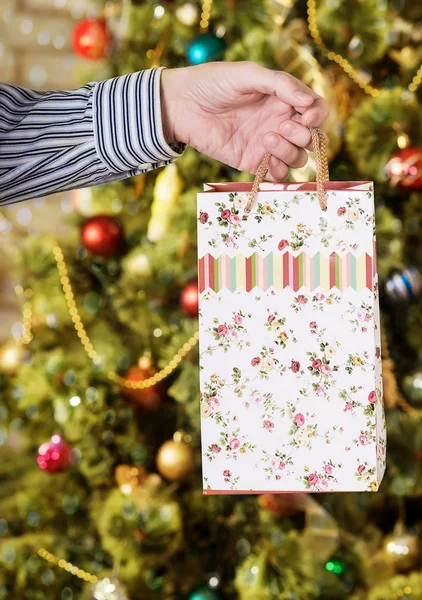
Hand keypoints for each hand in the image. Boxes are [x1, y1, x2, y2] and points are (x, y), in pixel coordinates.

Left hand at [160, 61, 329, 180]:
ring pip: (298, 158)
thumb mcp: (248, 74)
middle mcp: (279, 122)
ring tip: (266, 139)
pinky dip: (279, 172)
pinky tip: (266, 161)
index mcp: (283, 98)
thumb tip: (308, 102)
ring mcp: (267, 144)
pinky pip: (277, 174)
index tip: (305, 115)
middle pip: (311, 137)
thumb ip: (280, 85)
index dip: (317, 115)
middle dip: (304, 135)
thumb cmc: (214, 82)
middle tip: (282, 127)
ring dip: (290, 152)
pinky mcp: (252, 162)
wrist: (183, 105)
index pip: (316, 110)